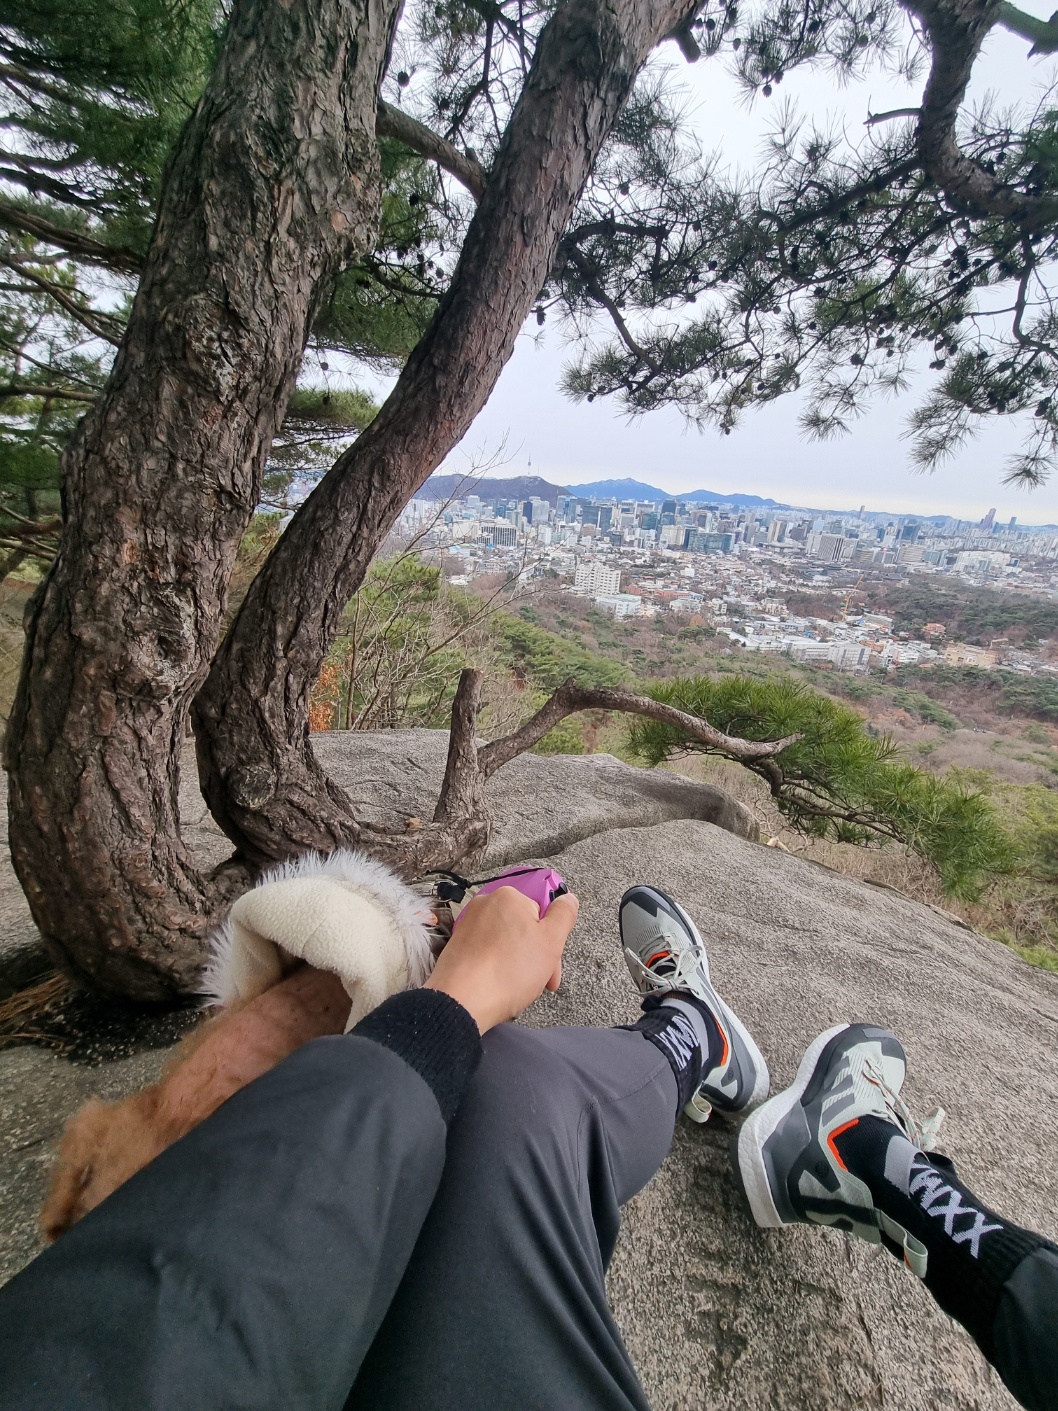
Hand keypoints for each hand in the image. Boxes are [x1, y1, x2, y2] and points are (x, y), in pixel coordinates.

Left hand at [424, 885, 578, 1032]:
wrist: (461, 1001)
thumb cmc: (508, 971)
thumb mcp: (550, 941)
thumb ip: (564, 915)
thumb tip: (568, 898)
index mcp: (509, 896)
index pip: (542, 914)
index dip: (552, 943)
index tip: (552, 967)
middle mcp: (485, 904)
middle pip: (523, 929)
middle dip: (536, 957)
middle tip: (541, 983)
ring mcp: (468, 925)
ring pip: (506, 943)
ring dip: (518, 964)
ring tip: (518, 989)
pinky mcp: (457, 947)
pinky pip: (487, 953)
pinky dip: (497, 968)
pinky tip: (500, 987)